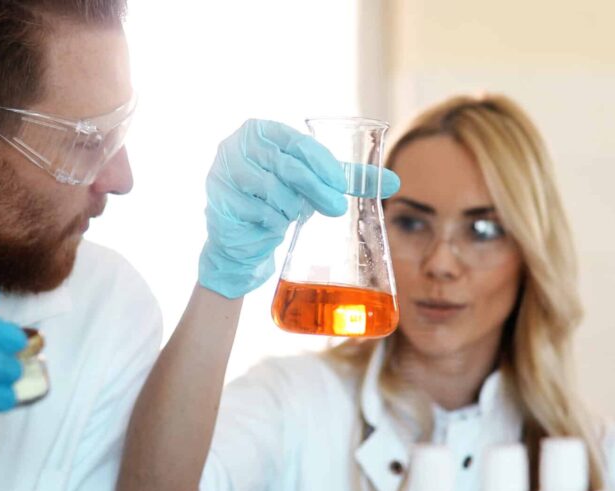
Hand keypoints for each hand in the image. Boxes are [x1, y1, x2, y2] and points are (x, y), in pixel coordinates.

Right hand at [198, 119, 400, 298]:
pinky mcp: (219, 202)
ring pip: (273, 192)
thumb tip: (395, 182)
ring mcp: (223, 173)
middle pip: (287, 167)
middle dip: (316, 189)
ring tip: (293, 213)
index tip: (340, 183)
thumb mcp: (314, 182)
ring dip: (292, 207)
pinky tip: (275, 223)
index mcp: (260, 130)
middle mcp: (236, 146)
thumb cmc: (279, 199)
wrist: (241, 236)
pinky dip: (274, 222)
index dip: (321, 163)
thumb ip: (349, 178)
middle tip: (337, 208)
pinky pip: (258, 213)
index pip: (297, 142)